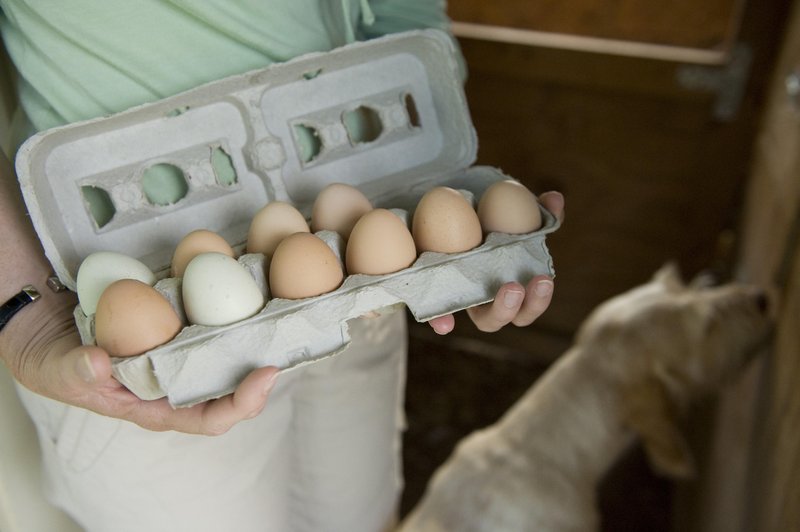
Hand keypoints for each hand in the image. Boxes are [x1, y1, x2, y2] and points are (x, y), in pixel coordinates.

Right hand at [1, 292, 277, 434]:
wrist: (45, 328)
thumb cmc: (54, 360)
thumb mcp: (55, 370)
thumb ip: (73, 371)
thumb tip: (99, 363)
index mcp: (157, 406)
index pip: (209, 418)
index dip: (243, 403)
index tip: (266, 374)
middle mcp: (178, 381)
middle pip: (233, 385)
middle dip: (264, 367)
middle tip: (288, 336)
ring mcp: (181, 351)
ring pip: (229, 350)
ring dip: (256, 332)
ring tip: (283, 307)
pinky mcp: (177, 322)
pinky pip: (211, 317)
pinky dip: (230, 301)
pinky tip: (246, 277)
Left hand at [427, 191, 564, 334]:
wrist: (450, 221)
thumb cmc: (493, 227)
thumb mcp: (515, 217)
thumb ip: (539, 211)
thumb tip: (555, 198)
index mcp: (510, 290)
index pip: (527, 308)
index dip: (537, 301)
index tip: (544, 278)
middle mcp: (485, 302)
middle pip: (501, 319)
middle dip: (515, 308)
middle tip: (518, 286)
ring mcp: (462, 301)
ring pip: (482, 320)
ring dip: (496, 311)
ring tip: (505, 288)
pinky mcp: (437, 297)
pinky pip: (439, 315)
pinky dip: (442, 321)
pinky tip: (446, 324)